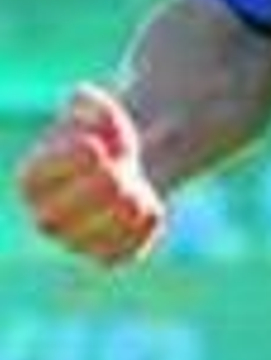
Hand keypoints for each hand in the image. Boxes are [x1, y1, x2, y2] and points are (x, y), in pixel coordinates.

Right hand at [14, 83, 167, 264]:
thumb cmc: (105, 136)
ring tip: (136, 188)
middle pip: (56, 218)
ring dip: (122, 211)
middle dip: (95, 190)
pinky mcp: (107, 256)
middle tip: (119, 170)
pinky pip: (121, 255)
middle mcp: (45, 217)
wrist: (130, 165)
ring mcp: (75, 242)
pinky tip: (149, 205)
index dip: (66, 163)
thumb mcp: (96, 109)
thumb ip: (89, 103)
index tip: (96, 146)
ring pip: (89, 243)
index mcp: (31, 180)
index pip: (35, 180)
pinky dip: (141, 230)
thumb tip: (89, 107)